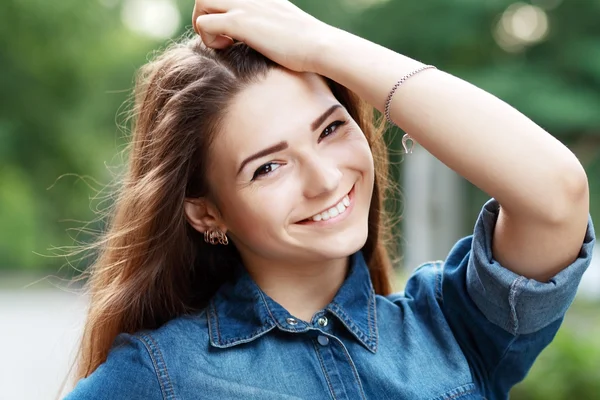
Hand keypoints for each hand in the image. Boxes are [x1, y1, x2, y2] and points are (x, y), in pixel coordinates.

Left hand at [192, 0, 332, 72]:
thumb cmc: (308, 44)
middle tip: (221, 36)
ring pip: (202, 2)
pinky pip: (204, 24)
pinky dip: (209, 39)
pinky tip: (228, 48)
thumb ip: (272, 22)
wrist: (320, 46)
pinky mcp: (241, 23)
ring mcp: (244, 6)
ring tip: (222, 43)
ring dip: (204, 24)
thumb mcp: (287, 24)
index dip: (221, 10)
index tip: (231, 31)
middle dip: (206, 14)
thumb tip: (270, 35)